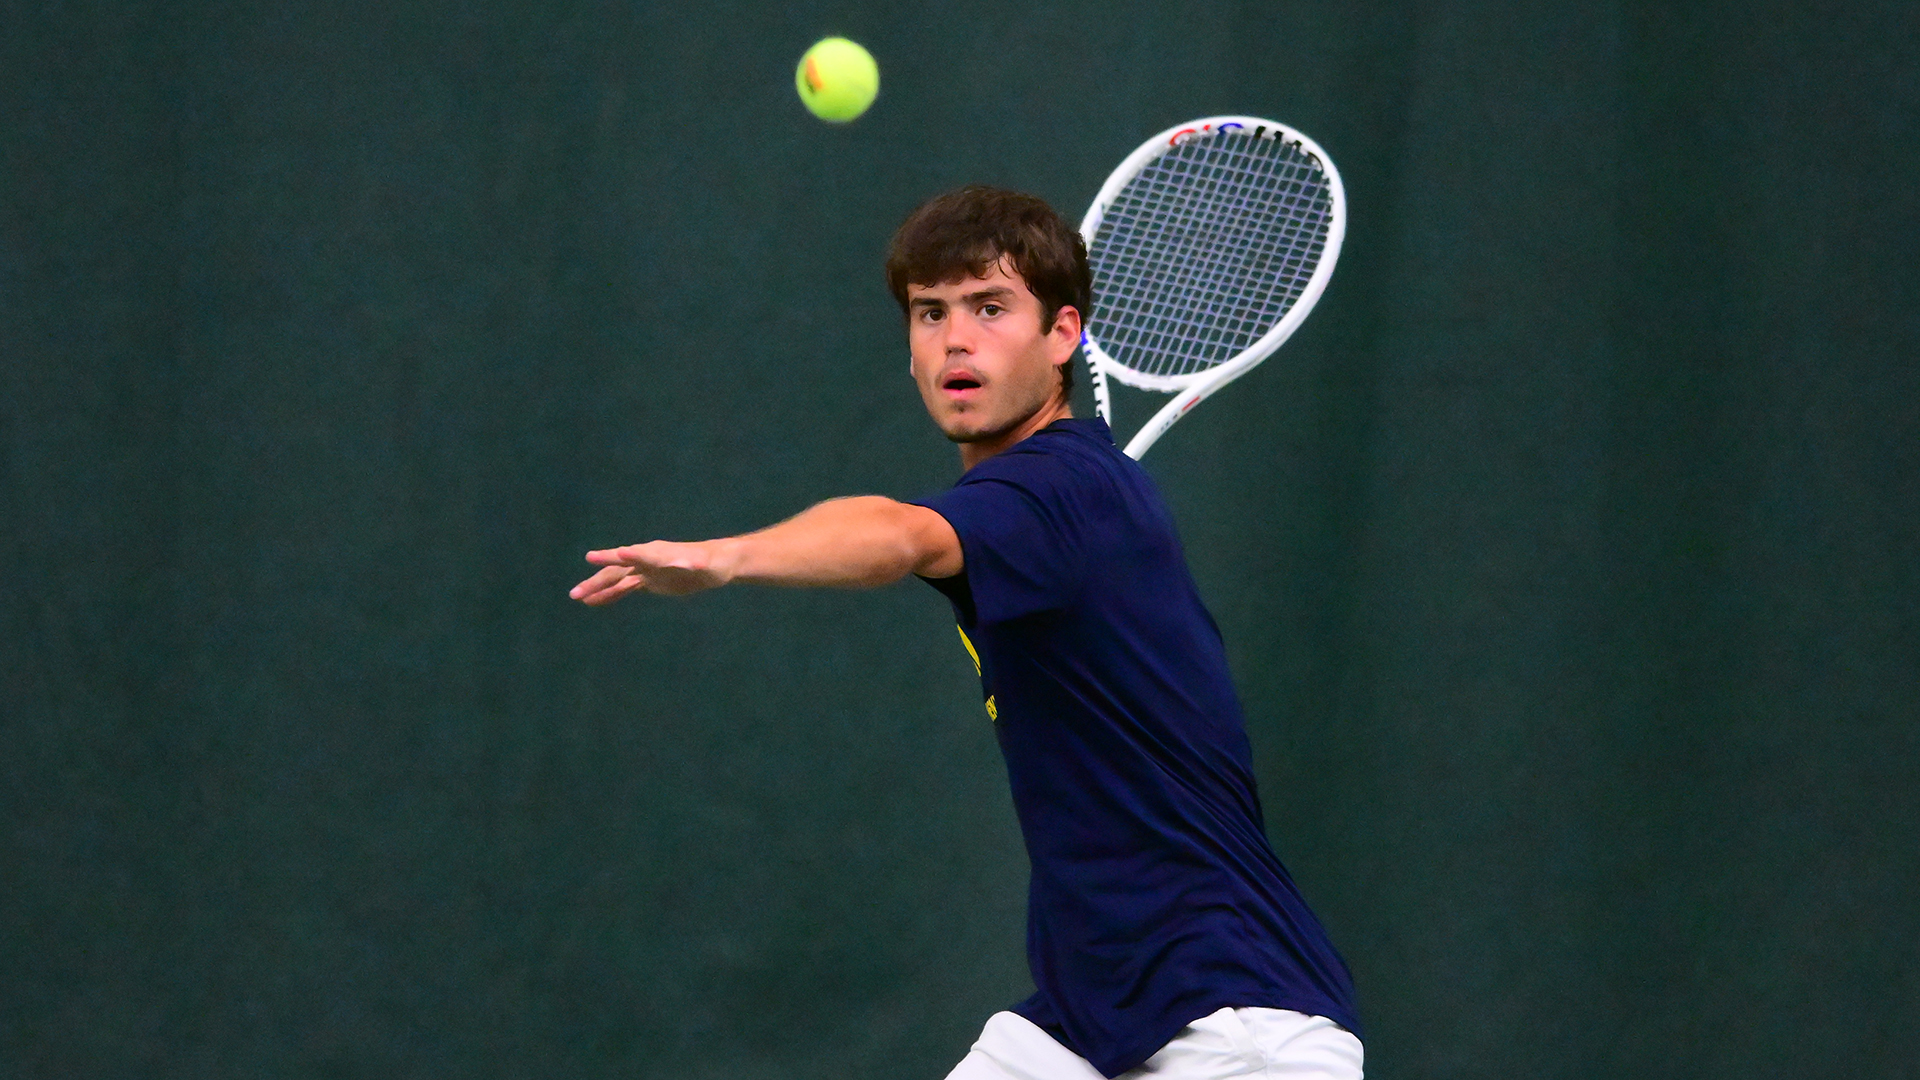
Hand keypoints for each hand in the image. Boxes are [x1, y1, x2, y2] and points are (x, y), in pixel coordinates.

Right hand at [569, 540, 734, 603]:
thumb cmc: (713, 562)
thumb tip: (691, 564)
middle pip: (616, 570)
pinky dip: (609, 595)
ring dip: (596, 588)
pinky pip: (624, 588)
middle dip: (596, 581)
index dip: (614, 557)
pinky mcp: (648, 581)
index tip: (592, 557)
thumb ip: (694, 563)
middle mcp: (646, 559)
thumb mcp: (705, 564)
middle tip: (575, 592)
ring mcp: (645, 570)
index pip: (634, 554)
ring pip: (616, 579)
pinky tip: (593, 602)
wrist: (716, 564)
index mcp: (657, 553)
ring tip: (576, 597)